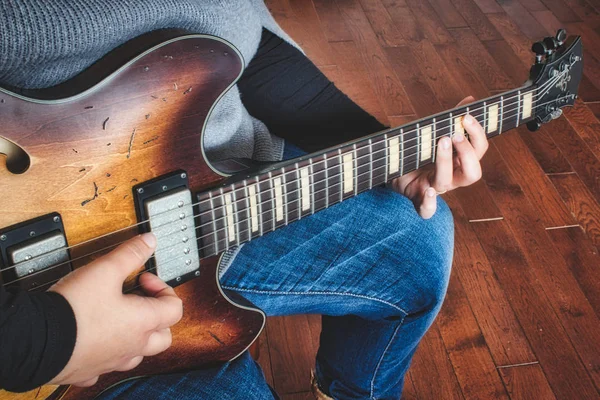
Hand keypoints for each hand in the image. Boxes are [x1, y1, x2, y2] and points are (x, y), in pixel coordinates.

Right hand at [48, 233, 182, 386]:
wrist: (36, 341)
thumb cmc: (73, 310)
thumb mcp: (105, 270)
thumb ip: (130, 254)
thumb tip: (149, 242)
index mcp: (142, 322)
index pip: (175, 308)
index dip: (163, 288)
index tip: (142, 279)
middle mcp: (132, 346)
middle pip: (163, 336)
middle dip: (157, 316)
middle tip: (139, 300)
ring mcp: (111, 361)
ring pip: (137, 353)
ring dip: (136, 336)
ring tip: (120, 318)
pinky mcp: (88, 370)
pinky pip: (106, 365)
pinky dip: (106, 352)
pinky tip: (95, 339)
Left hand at [390, 96, 488, 218]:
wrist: (392, 171)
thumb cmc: (417, 153)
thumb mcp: (433, 134)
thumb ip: (450, 119)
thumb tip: (470, 99)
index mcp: (458, 161)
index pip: (479, 151)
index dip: (477, 135)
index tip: (466, 117)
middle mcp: (452, 177)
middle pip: (472, 173)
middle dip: (466, 152)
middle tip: (453, 134)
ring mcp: (435, 189)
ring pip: (448, 182)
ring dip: (445, 161)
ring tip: (440, 141)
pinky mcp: (418, 199)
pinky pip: (428, 210)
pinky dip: (430, 203)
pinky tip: (430, 191)